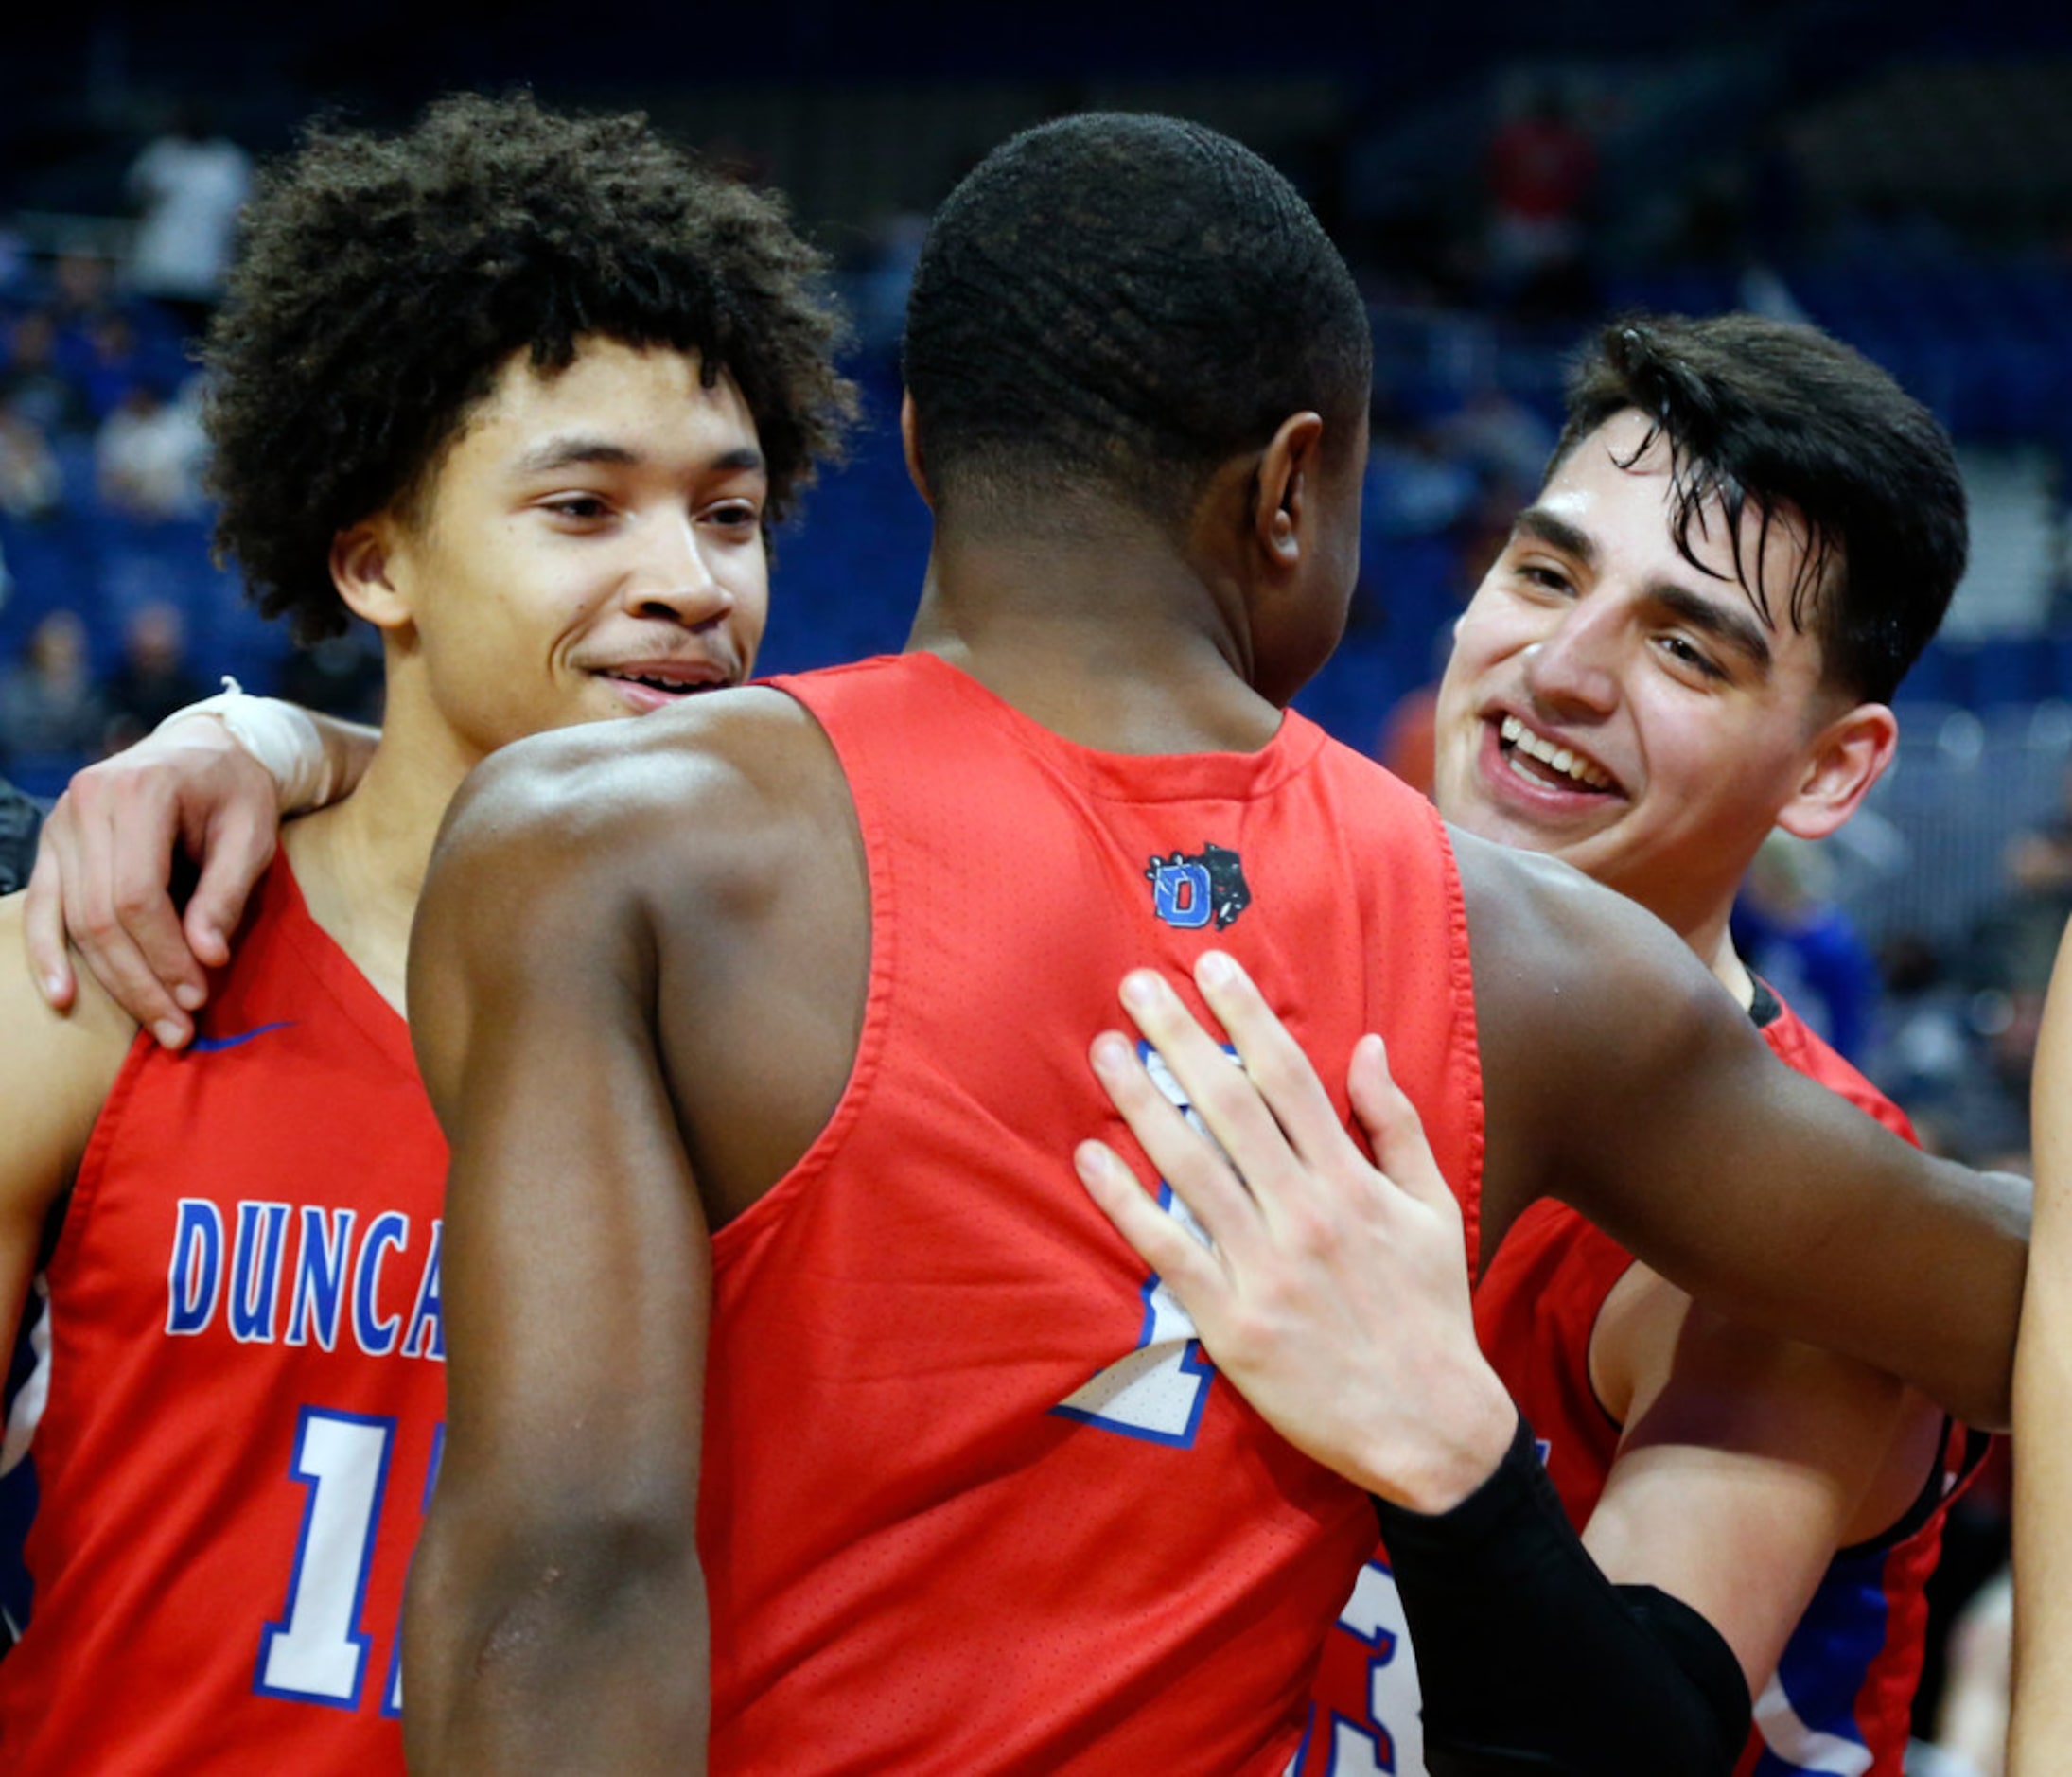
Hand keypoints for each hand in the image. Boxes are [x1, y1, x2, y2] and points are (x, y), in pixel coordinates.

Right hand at [23, 717, 280, 1045]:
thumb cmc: (235, 791)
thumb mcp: (251, 833)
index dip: (165, 954)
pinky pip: (42, 907)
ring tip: (154, 1025)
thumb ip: (226, 893)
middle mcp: (86, 803)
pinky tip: (63, 996)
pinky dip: (49, 953)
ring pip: (74, 920)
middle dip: (141, 979)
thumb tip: (206, 958)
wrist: (202, 749)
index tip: (198, 996)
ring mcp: (60, 822)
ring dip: (111, 980)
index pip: (138, 895)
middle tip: (178, 1028)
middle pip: (102, 915)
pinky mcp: (51, 844)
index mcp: (138, 792)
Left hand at [1075, 949, 1515, 1511]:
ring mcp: (1264, 1269)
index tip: (1209, 967)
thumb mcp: (1433, 1209)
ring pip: (1191, 1167)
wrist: (1430, 1427)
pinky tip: (1090, 1156)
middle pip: (1229, 1106)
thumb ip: (1395, 1126)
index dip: (1246, 1015)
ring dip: (1141, 1103)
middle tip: (1135, 986)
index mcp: (1351, 1182)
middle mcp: (1305, 1214)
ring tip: (1105, 1050)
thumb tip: (1367, 1046)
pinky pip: (1168, 1250)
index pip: (1288, 1076)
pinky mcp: (1231, 1323)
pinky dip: (1126, 1201)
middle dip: (1180, 1039)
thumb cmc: (1429, 1312)